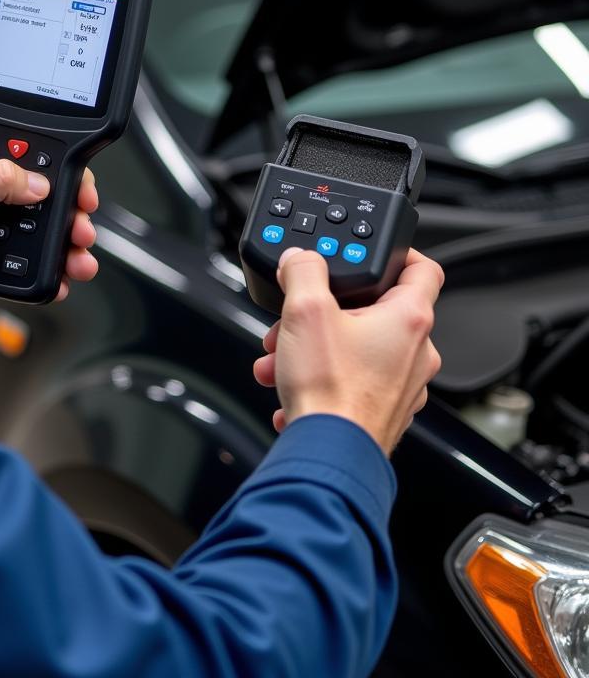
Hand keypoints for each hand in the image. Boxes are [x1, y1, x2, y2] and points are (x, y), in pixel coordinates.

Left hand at [0, 122, 98, 323]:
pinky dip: (46, 259)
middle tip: (81, 213)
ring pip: (33, 216)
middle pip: (31, 179)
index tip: (69, 168)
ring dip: (60, 233)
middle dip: (62, 200)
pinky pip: (24, 248)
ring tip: (78, 247)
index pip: (9, 136)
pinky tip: (61, 267)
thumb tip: (36, 181)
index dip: (43, 150)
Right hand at [252, 247, 443, 455]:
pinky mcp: (385, 412)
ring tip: (282, 358)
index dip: (401, 253)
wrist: (329, 453)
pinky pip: (353, 382)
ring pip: (358, 350)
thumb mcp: (305, 311)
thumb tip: (300, 258)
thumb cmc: (330, 391)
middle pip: (374, 312)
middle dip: (326, 313)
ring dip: (316, 347)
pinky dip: (323, 379)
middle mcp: (416, 353)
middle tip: (298, 319)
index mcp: (408, 319)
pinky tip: (292, 386)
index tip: (376, 253)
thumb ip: (303, 270)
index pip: (424, 268)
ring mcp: (404, 386)